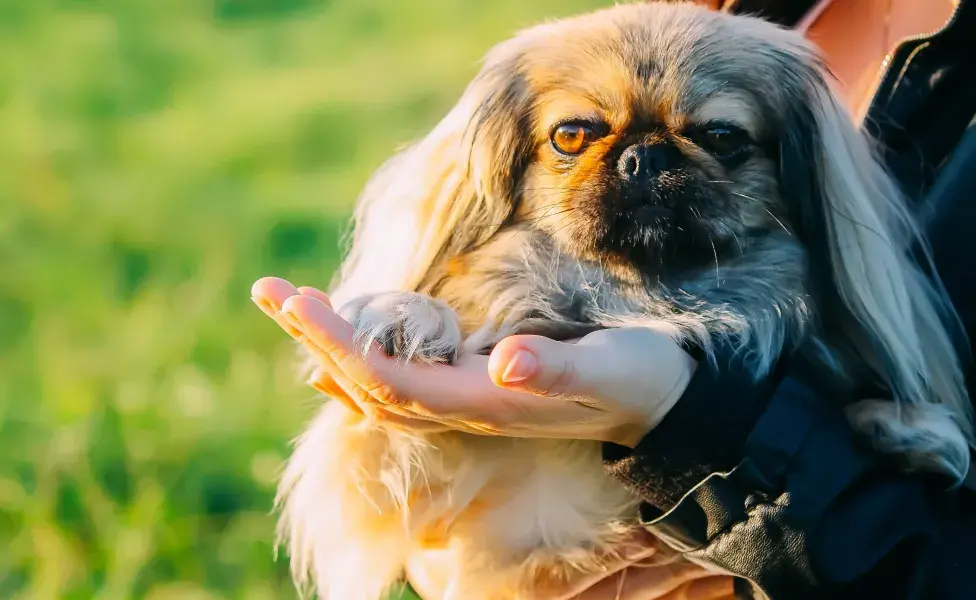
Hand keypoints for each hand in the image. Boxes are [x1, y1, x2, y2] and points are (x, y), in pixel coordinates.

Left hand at [251, 277, 696, 446]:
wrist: (657, 408)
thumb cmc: (639, 380)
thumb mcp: (611, 368)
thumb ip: (560, 369)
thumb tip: (504, 364)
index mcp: (486, 403)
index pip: (391, 379)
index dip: (342, 343)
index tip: (300, 302)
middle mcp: (463, 409)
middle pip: (368, 383)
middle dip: (317, 338)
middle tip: (268, 290)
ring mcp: (464, 401)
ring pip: (376, 383)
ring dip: (329, 345)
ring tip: (288, 303)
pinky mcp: (471, 387)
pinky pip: (397, 381)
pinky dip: (359, 357)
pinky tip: (338, 338)